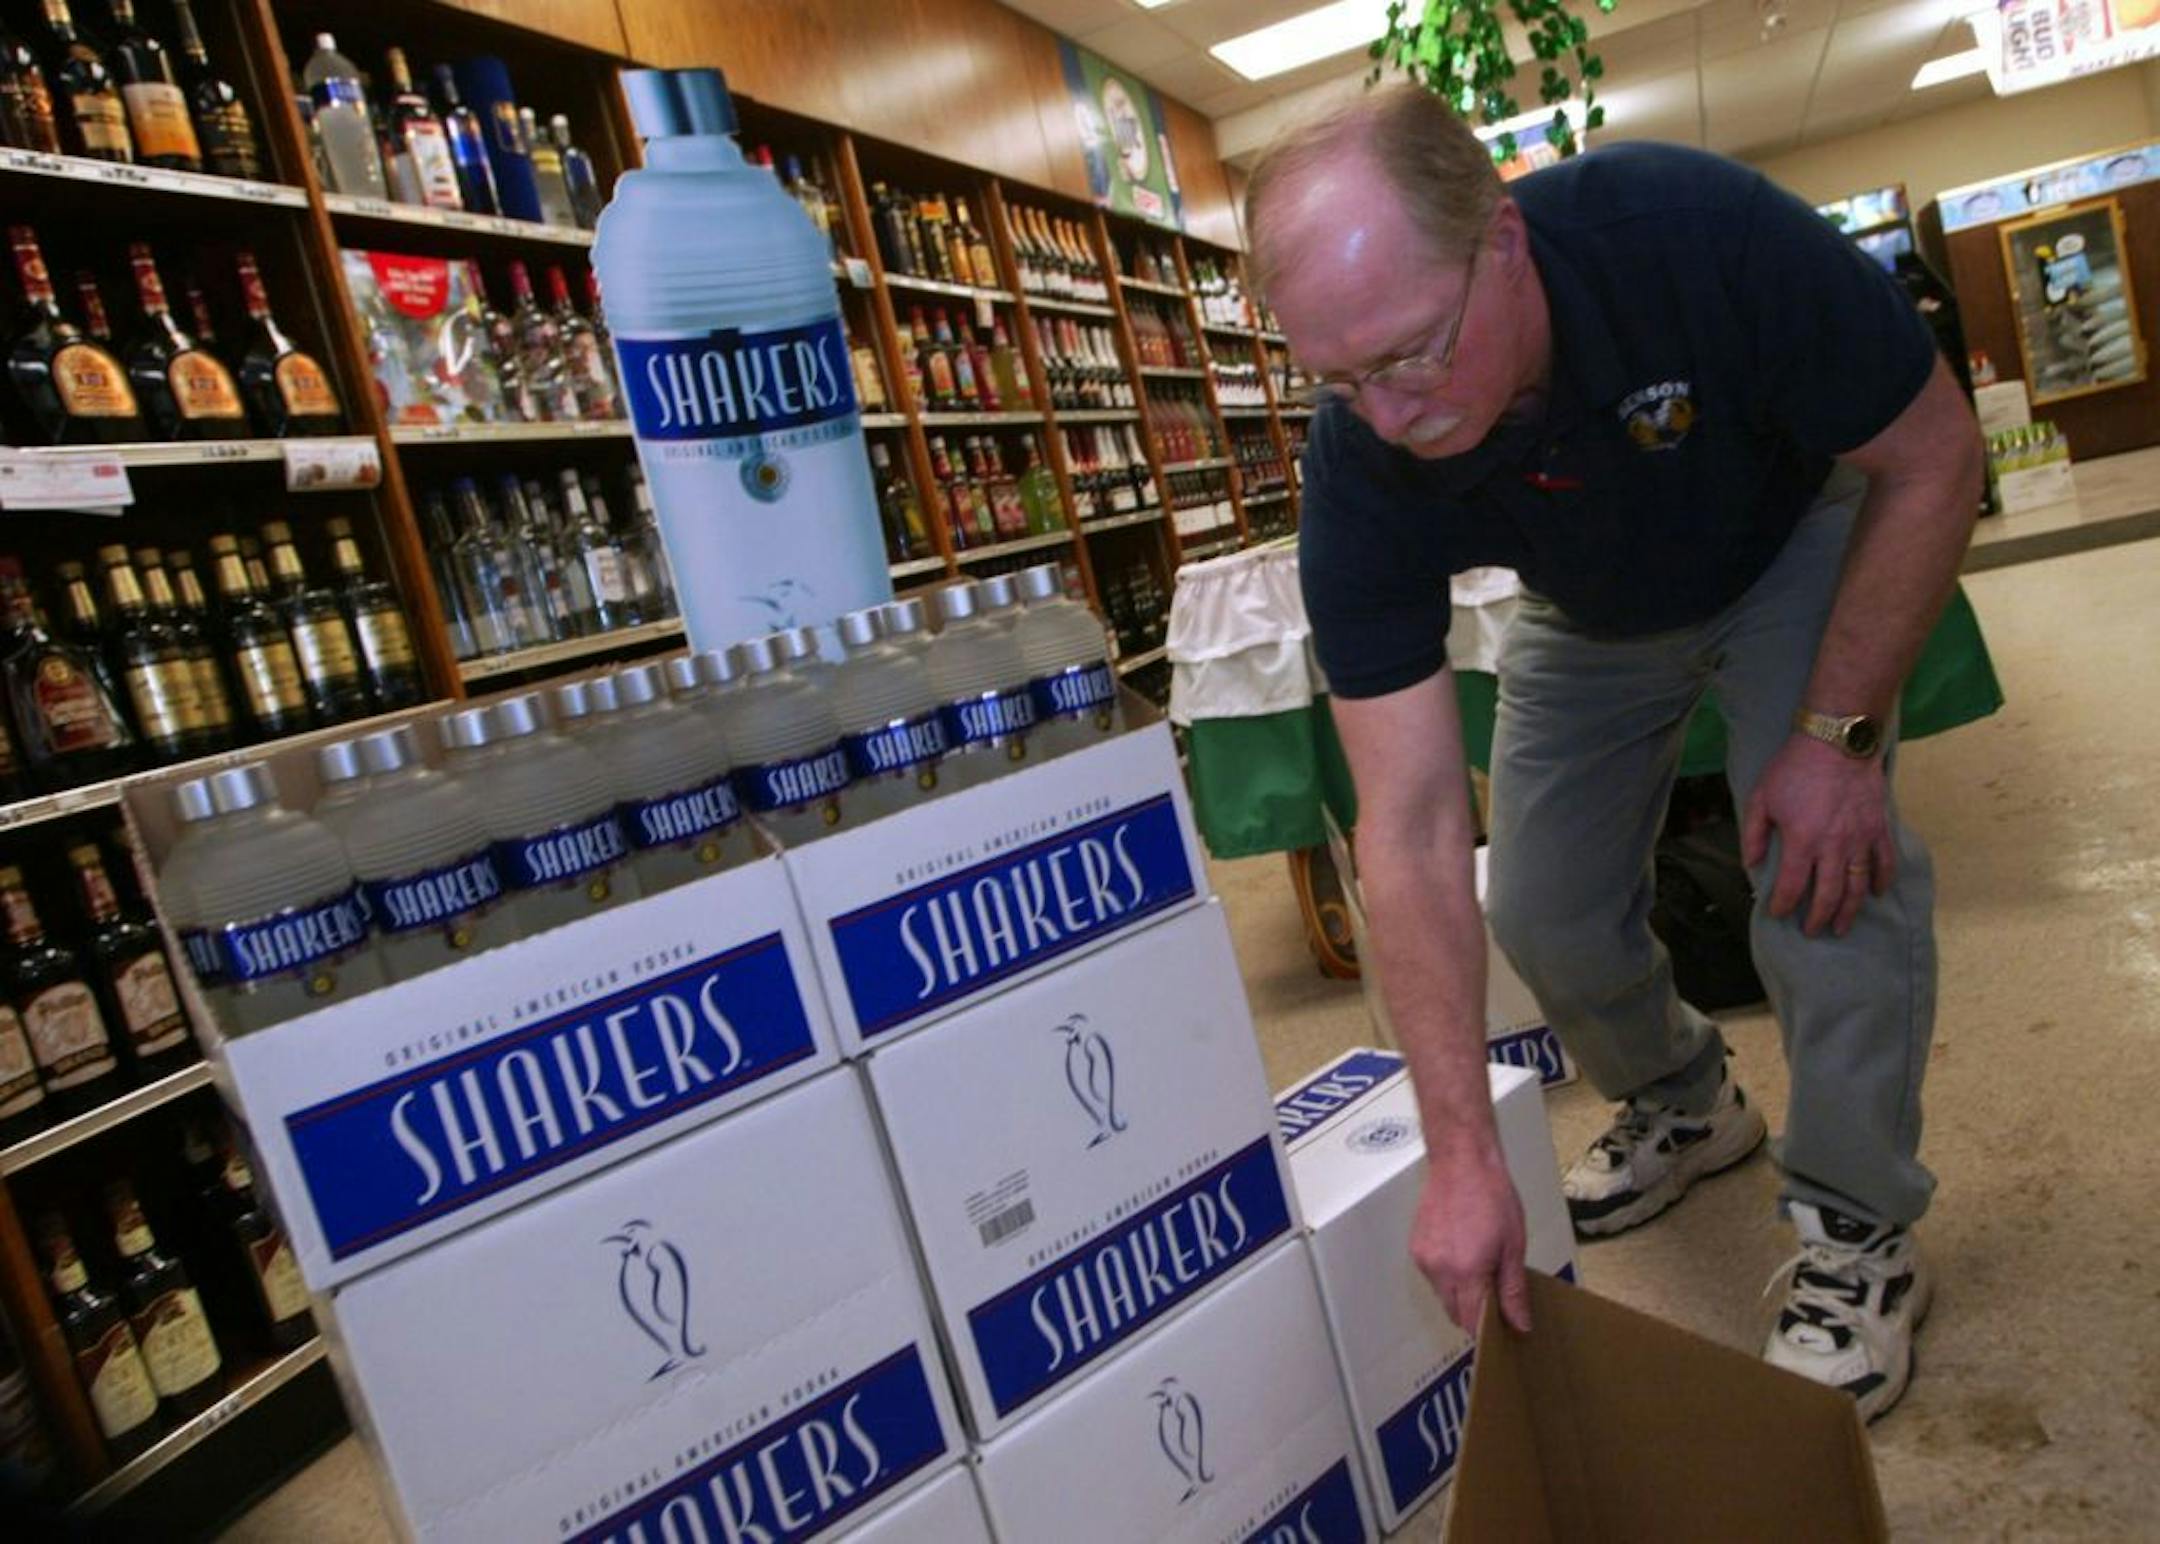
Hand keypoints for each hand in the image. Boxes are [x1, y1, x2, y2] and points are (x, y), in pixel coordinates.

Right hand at [1412, 1147, 1530, 1334]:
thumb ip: (1513, 1289)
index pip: (1472, 1322)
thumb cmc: (1493, 1197)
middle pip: (1454, 1313)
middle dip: (1474, 1313)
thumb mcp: (1514, 1245)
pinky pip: (1432, 1276)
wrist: (1462, 1162)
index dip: (1488, 1330)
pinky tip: (1463, 1252)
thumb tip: (1520, 1324)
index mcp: (1466, 1271)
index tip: (1503, 1327)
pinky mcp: (1415, 1247)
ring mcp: (1423, 1259)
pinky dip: (1447, 1275)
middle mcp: (1439, 1270)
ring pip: (1442, 1296)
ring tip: (1480, 1266)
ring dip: (1460, 1294)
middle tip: (1497, 1295)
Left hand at [1741, 732, 1894, 937]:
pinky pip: (1884, 862)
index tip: (1778, 914)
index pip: (1791, 886)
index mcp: (1801, 841)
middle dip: (1818, 918)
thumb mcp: (1761, 798)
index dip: (1783, 905)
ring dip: (1849, 911)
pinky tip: (1875, 894)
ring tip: (1841, 927)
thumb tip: (1750, 864)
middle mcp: (1833, 847)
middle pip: (1827, 895)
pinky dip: (1881, 881)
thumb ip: (1753, 834)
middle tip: (1812, 931)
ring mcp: (1860, 839)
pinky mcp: (1879, 828)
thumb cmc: (1794, 768)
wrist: (1837, 742)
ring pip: (1857, 886)